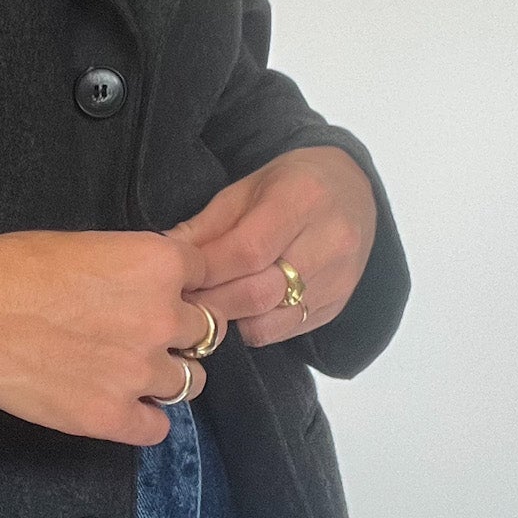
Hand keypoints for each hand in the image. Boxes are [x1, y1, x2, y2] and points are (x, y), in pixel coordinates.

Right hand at [0, 221, 225, 444]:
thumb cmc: (17, 267)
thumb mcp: (91, 245)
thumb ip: (137, 268)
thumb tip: (158, 286)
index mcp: (158, 265)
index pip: (205, 275)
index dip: (183, 286)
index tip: (161, 293)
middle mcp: (162, 318)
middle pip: (206, 332)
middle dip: (179, 332)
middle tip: (140, 333)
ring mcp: (140, 372)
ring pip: (191, 381)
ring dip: (166, 376)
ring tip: (128, 370)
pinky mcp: (113, 415)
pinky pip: (157, 428)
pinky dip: (144, 419)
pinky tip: (121, 406)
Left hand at [163, 145, 375, 348]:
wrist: (355, 193)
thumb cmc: (292, 185)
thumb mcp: (246, 189)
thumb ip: (207, 225)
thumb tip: (163, 253)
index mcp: (303, 199)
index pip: (248, 250)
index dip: (206, 271)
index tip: (175, 279)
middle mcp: (330, 243)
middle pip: (259, 293)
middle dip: (211, 303)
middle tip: (178, 303)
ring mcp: (338, 280)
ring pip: (271, 321)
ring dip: (229, 321)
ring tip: (204, 309)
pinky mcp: (337, 306)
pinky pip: (284, 331)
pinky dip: (252, 327)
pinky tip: (236, 312)